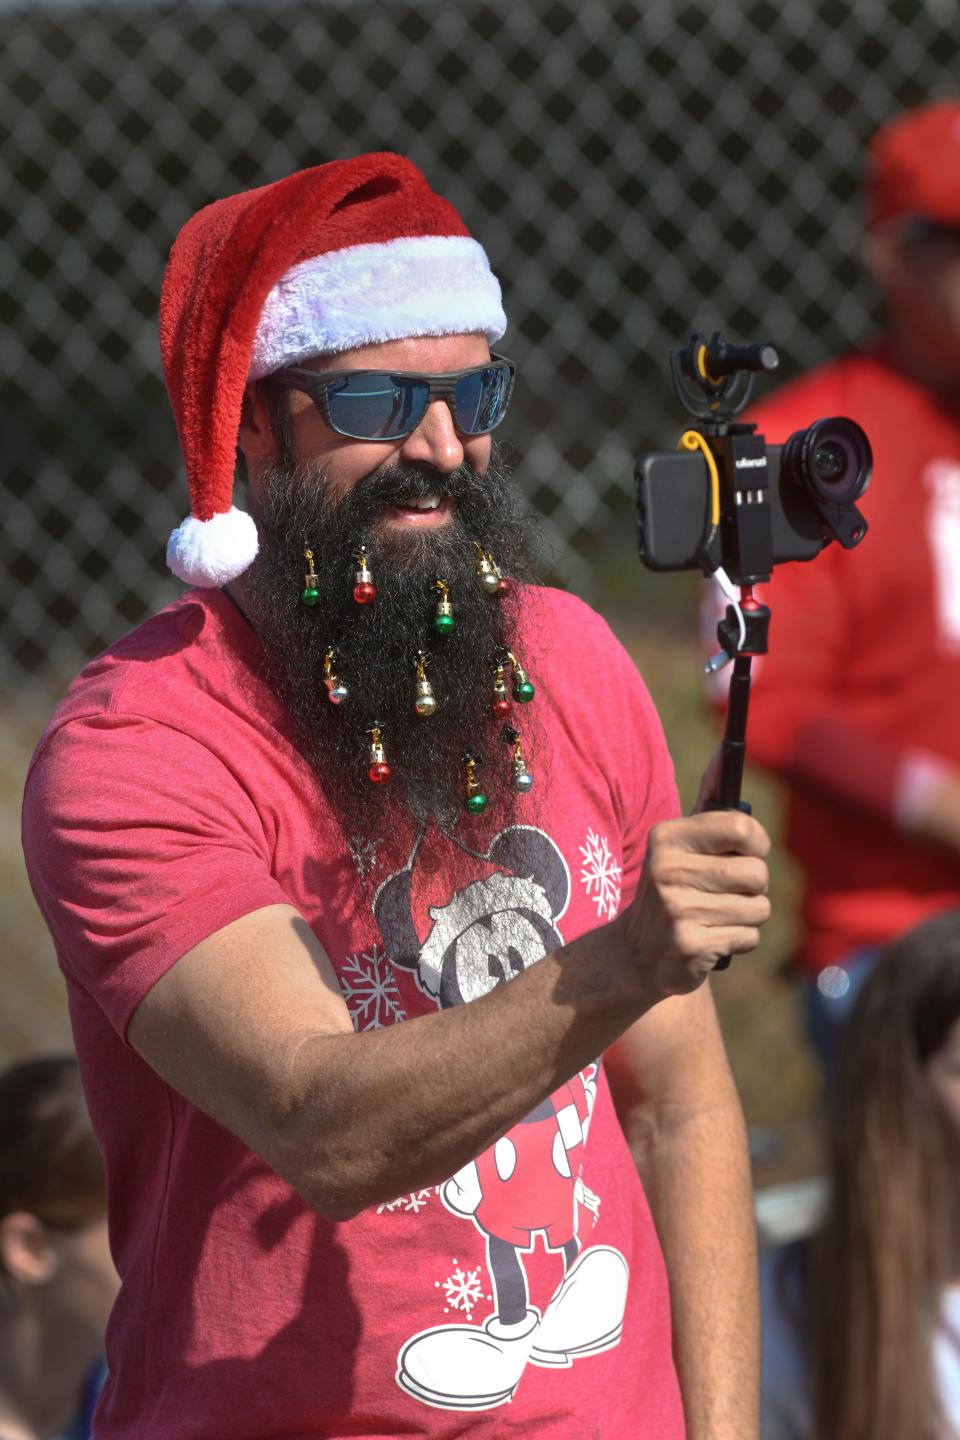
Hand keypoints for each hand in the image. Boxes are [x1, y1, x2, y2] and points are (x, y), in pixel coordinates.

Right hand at [620, 777, 770, 997]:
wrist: (634, 955)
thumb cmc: (671, 888)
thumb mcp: (679, 846)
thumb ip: (706, 806)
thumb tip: (724, 752)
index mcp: (667, 837)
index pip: (741, 827)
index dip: (758, 842)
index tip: (751, 850)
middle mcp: (668, 870)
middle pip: (756, 872)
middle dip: (753, 887)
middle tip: (727, 893)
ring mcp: (677, 910)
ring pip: (758, 907)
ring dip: (747, 916)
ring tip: (718, 916)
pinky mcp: (690, 945)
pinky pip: (749, 937)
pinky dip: (739, 941)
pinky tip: (712, 938)